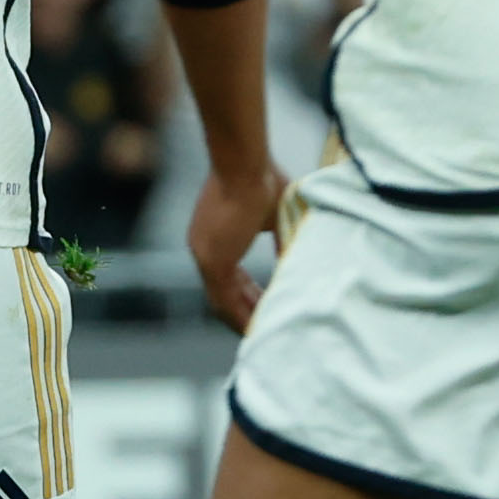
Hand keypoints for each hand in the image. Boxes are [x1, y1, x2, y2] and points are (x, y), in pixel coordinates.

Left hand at [188, 161, 287, 333]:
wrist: (244, 164)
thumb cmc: (262, 179)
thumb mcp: (275, 216)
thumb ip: (281, 239)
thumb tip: (295, 258)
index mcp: (214, 238)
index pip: (229, 277)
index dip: (247, 294)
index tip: (265, 305)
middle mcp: (204, 249)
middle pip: (223, 293)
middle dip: (246, 312)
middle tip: (266, 327)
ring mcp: (205, 256)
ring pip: (222, 301)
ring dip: (243, 319)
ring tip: (263, 334)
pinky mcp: (212, 260)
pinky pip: (225, 299)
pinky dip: (240, 315)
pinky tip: (257, 328)